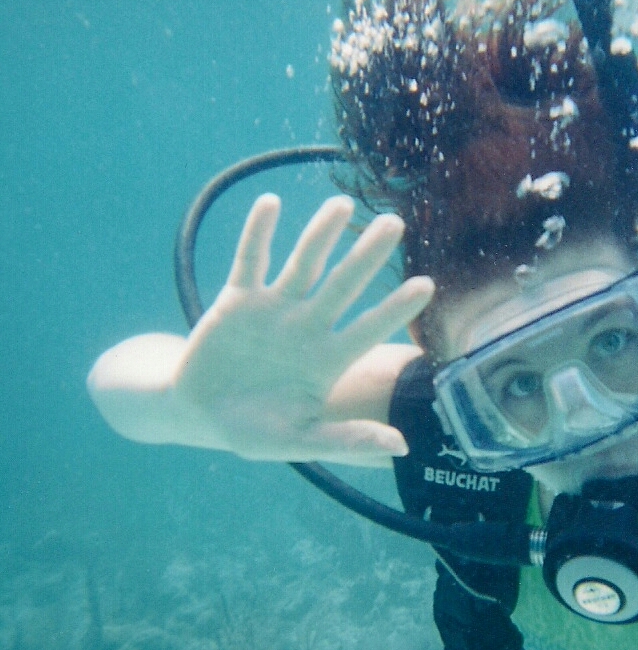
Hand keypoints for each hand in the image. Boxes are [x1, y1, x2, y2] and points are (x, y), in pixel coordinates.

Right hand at [173, 194, 432, 463]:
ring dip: (320, 233)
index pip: (370, 328)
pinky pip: (249, 260)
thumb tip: (401, 446)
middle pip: (344, 284)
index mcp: (328, 359)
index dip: (395, 308)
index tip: (427, 284)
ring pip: (303, 263)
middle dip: (367, 255)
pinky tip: (270, 203)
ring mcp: (274, 308)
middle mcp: (308, 326)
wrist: (198, 412)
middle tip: (395, 223)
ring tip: (342, 203)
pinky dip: (257, 233)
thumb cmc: (255, 430)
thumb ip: (346, 442)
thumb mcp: (300, 441)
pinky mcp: (237, 298)